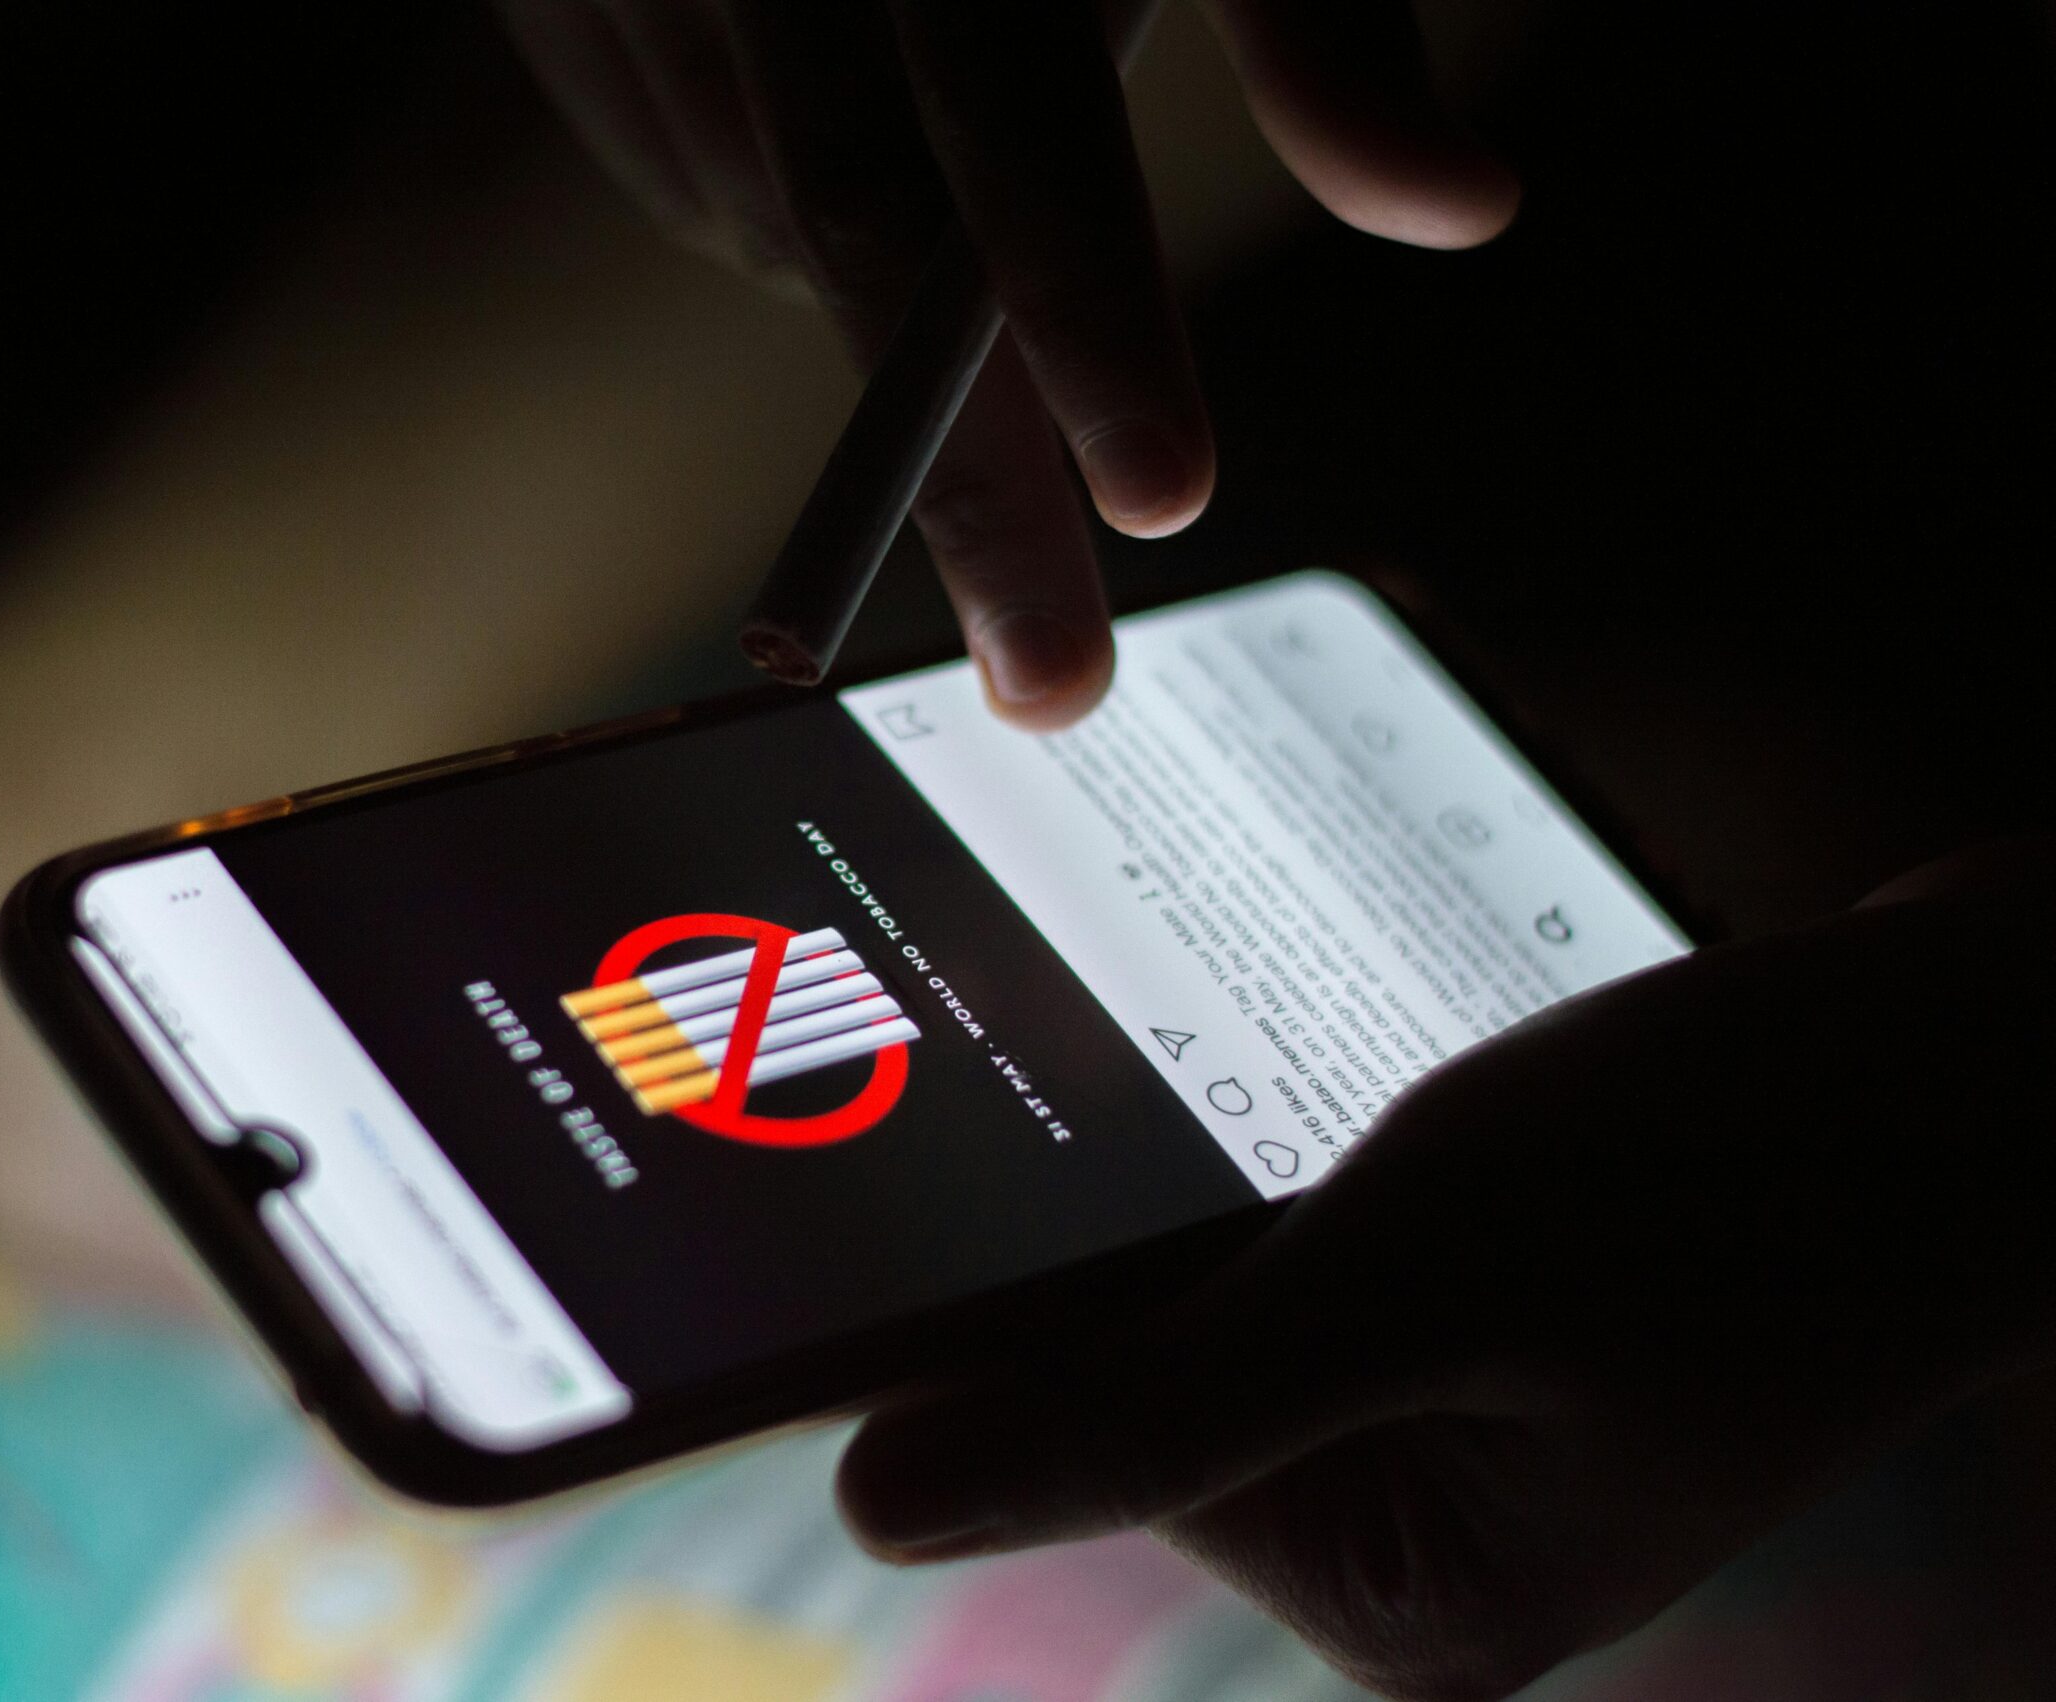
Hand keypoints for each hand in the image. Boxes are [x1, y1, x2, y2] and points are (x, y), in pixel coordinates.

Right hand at [501, 0, 1518, 725]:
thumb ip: (1321, 16)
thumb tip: (1459, 210)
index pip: (1004, 131)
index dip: (1081, 320)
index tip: (1164, 499)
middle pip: (858, 244)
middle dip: (965, 491)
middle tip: (1055, 683)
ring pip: (775, 234)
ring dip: (894, 338)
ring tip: (989, 308)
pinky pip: (695, 188)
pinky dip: (786, 235)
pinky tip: (843, 175)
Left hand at [837, 845, 2055, 1699]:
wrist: (1963, 1052)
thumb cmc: (1736, 1165)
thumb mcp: (1420, 1278)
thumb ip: (1151, 1407)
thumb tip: (869, 1514)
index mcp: (1398, 1594)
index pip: (1097, 1450)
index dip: (980, 1315)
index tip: (854, 1169)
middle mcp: (1407, 1541)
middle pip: (1148, 1377)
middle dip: (1108, 1224)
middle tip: (1051, 1042)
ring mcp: (1446, 1430)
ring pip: (1218, 1295)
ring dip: (1195, 1170)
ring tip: (1212, 1046)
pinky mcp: (1473, 1330)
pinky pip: (1307, 1248)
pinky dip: (1275, 1158)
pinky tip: (1279, 1062)